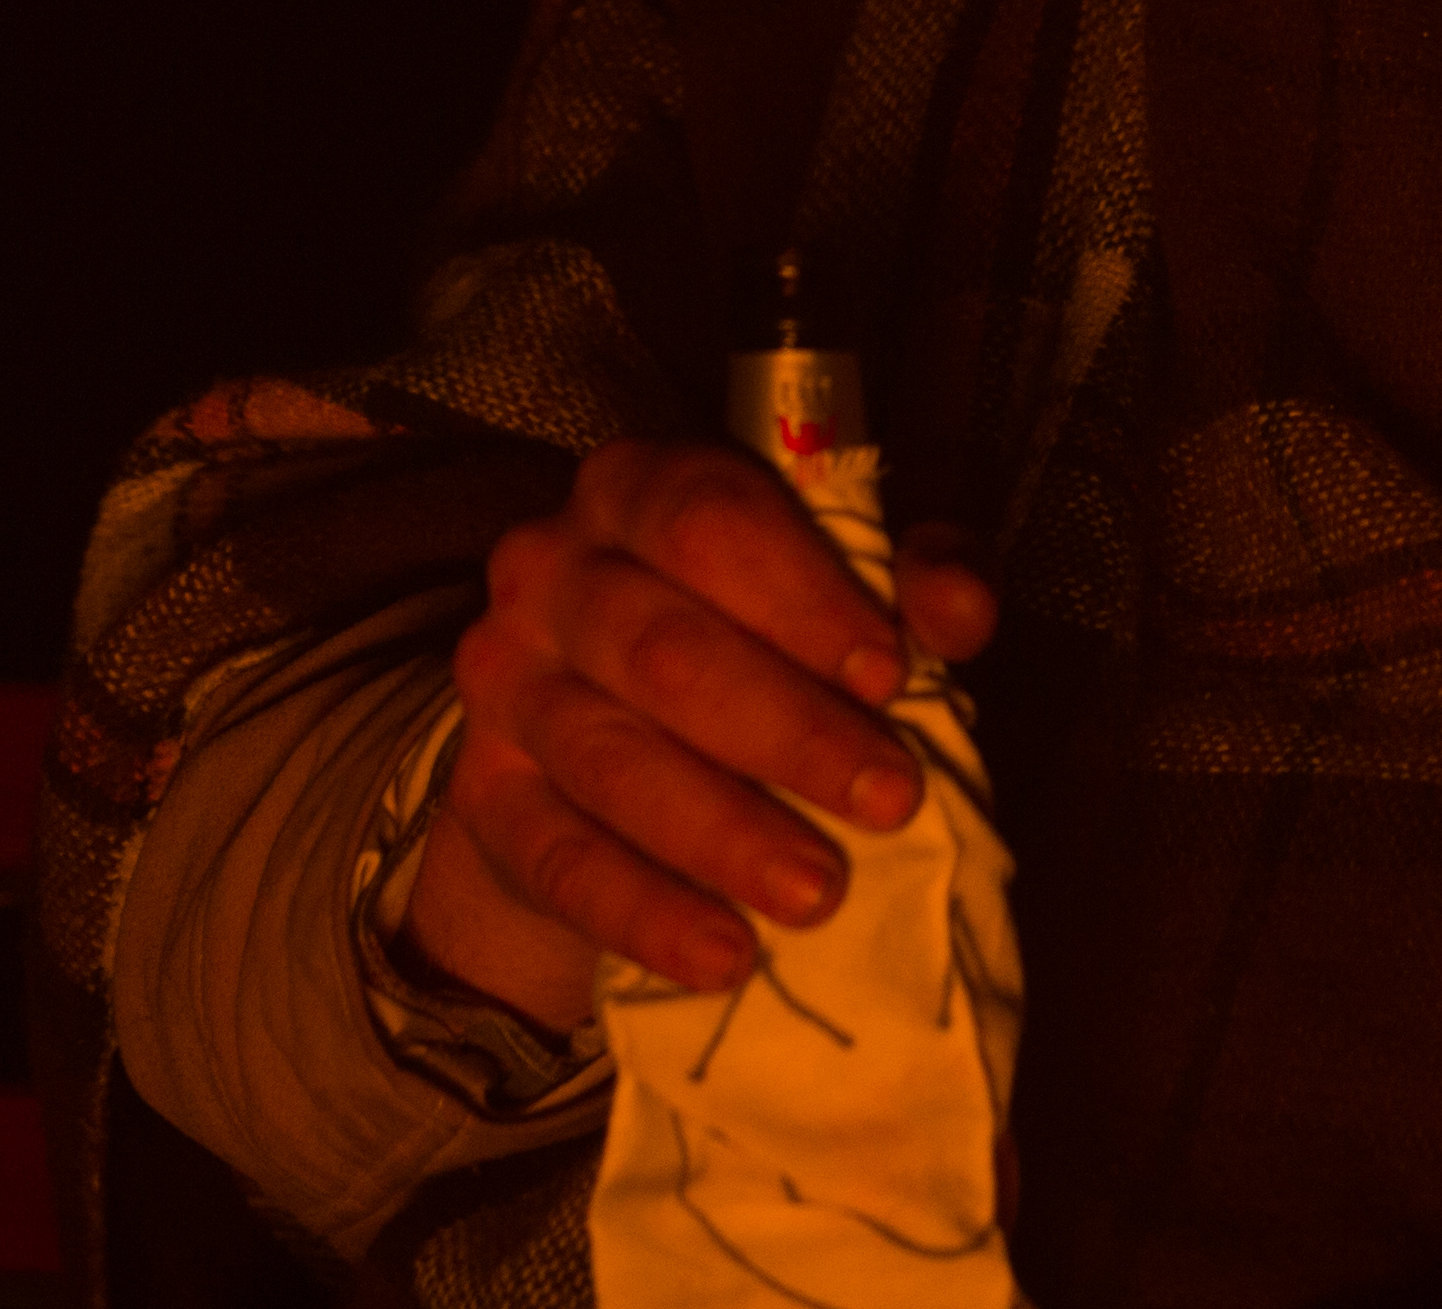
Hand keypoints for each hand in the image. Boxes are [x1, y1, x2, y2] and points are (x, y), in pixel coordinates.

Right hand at [407, 438, 1003, 1020]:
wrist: (603, 724)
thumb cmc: (755, 628)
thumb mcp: (844, 579)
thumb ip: (914, 574)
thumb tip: (958, 611)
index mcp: (639, 487)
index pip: (710, 522)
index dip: (804, 599)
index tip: (890, 676)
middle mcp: (550, 568)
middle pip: (663, 648)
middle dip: (787, 732)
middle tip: (888, 800)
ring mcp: (505, 682)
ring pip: (610, 760)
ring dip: (723, 834)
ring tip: (818, 893)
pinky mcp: (483, 793)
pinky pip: (557, 860)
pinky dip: (645, 913)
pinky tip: (723, 954)